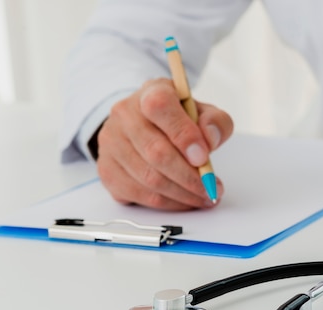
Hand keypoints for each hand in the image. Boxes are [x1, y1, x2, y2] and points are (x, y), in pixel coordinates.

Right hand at [94, 78, 233, 210]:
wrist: (144, 124)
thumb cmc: (177, 119)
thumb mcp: (202, 112)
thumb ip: (215, 121)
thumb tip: (210, 139)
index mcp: (151, 92)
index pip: (160, 107)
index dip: (184, 135)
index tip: (204, 158)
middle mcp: (124, 115)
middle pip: (156, 152)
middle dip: (190, 178)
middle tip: (212, 189)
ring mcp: (111, 143)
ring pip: (149, 179)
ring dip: (183, 195)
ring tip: (204, 197)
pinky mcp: (107, 170)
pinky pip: (140, 195)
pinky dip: (168, 203)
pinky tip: (185, 201)